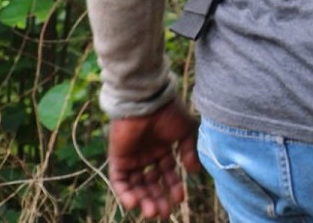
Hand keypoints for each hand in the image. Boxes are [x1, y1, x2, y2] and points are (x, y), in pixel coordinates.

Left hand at [108, 98, 201, 218]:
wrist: (147, 102)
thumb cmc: (169, 113)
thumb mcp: (187, 131)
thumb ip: (189, 151)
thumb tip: (193, 172)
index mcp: (162, 149)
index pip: (167, 173)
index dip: (173, 187)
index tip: (181, 199)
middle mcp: (146, 156)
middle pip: (151, 183)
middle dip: (158, 199)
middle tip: (164, 213)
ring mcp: (132, 158)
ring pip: (137, 185)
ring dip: (144, 200)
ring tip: (152, 212)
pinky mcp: (118, 159)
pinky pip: (120, 181)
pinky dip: (126, 194)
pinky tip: (135, 204)